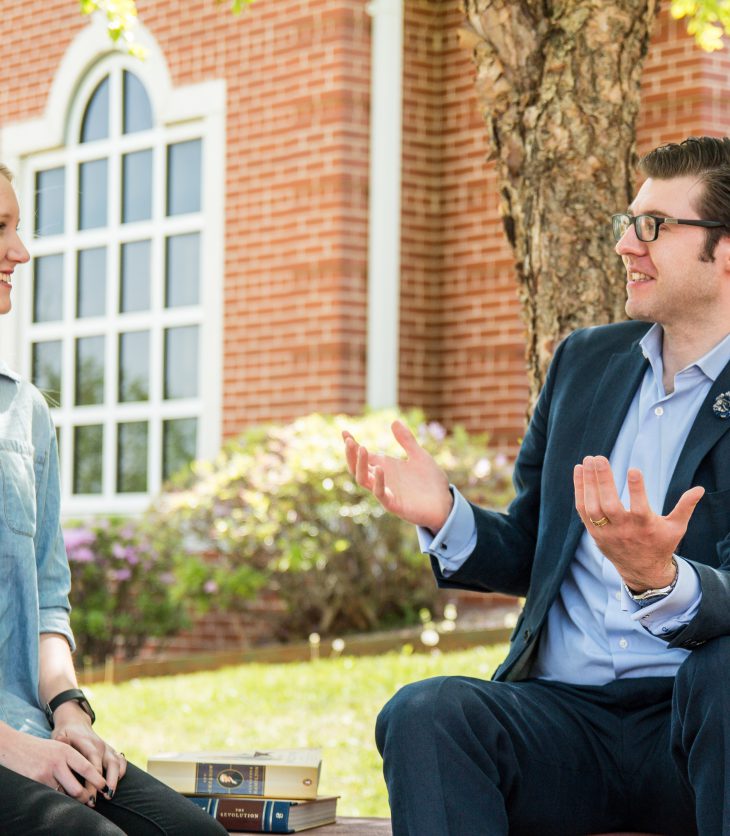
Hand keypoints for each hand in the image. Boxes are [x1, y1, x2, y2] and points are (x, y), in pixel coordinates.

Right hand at [0, 724, 107, 804]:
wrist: (14, 746)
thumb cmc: (40, 749)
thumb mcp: (59, 746)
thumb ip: (73, 757)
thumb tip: (92, 772)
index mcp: (66, 751)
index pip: (87, 768)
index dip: (97, 780)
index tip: (104, 788)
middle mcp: (57, 762)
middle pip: (76, 788)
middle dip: (85, 798)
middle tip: (91, 802)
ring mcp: (45, 774)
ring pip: (63, 795)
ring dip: (70, 800)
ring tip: (77, 801)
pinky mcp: (34, 782)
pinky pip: (49, 795)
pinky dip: (55, 798)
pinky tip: (58, 796)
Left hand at [53, 705, 126, 802]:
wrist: (76, 722)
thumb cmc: (65, 733)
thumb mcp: (59, 735)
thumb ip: (60, 740)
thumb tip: (61, 743)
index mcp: (87, 742)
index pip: (92, 762)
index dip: (92, 780)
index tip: (89, 795)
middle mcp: (99, 745)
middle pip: (106, 765)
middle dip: (103, 784)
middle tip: (96, 801)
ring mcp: (107, 747)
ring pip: (116, 763)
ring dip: (114, 780)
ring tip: (109, 795)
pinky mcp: (111, 750)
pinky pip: (121, 760)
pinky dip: (121, 771)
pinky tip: (116, 783)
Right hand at [343, 420, 452, 531]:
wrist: (445, 503)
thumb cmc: (431, 482)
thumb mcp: (419, 456)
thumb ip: (407, 441)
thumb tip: (393, 421)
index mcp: (384, 467)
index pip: (362, 455)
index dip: (352, 445)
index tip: (344, 432)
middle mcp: (381, 479)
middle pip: (356, 468)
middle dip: (351, 454)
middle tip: (349, 441)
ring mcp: (385, 492)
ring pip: (363, 480)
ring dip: (360, 465)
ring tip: (362, 449)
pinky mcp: (393, 504)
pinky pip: (380, 493)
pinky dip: (378, 481)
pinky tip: (379, 468)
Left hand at [573, 455, 704, 590]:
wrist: (642, 571)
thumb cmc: (660, 544)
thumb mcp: (676, 528)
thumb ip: (685, 507)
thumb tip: (699, 489)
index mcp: (644, 527)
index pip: (639, 508)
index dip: (636, 489)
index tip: (633, 469)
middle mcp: (623, 530)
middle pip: (609, 505)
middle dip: (602, 481)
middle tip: (598, 458)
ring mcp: (606, 532)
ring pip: (592, 507)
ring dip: (587, 482)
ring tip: (587, 460)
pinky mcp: (594, 532)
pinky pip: (582, 510)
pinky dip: (579, 490)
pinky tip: (579, 470)